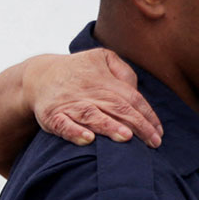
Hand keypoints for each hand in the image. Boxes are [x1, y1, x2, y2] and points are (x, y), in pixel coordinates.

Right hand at [36, 50, 163, 148]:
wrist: (39, 76)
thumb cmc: (79, 71)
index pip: (131, 98)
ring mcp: (70, 104)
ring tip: (126, 137)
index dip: (147, 115)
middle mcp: (88, 91)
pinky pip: (63, 125)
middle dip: (137, 125)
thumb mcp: (102, 59)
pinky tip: (88, 140)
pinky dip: (75, 133)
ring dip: (109, 127)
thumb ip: (123, 72)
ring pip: (92, 116)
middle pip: (117, 108)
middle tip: (153, 141)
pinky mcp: (52, 116)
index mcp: (103, 79)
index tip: (159, 132)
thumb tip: (137, 91)